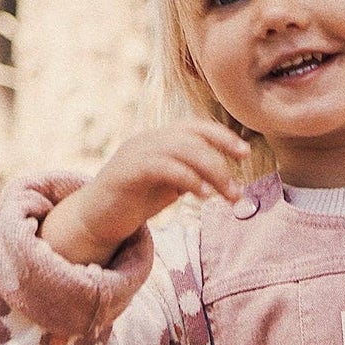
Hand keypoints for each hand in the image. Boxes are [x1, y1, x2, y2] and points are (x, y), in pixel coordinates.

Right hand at [39, 121, 251, 266]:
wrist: (98, 218)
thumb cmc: (138, 199)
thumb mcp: (172, 182)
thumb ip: (194, 172)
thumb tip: (226, 176)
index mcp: (160, 138)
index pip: (196, 127)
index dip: (222, 136)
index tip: (245, 153)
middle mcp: (147, 139)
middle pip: (193, 139)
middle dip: (221, 164)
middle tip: (238, 192)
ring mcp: (135, 153)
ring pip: (182, 150)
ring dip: (212, 173)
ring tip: (227, 197)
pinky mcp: (126, 172)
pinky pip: (163, 167)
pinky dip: (188, 179)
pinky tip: (204, 195)